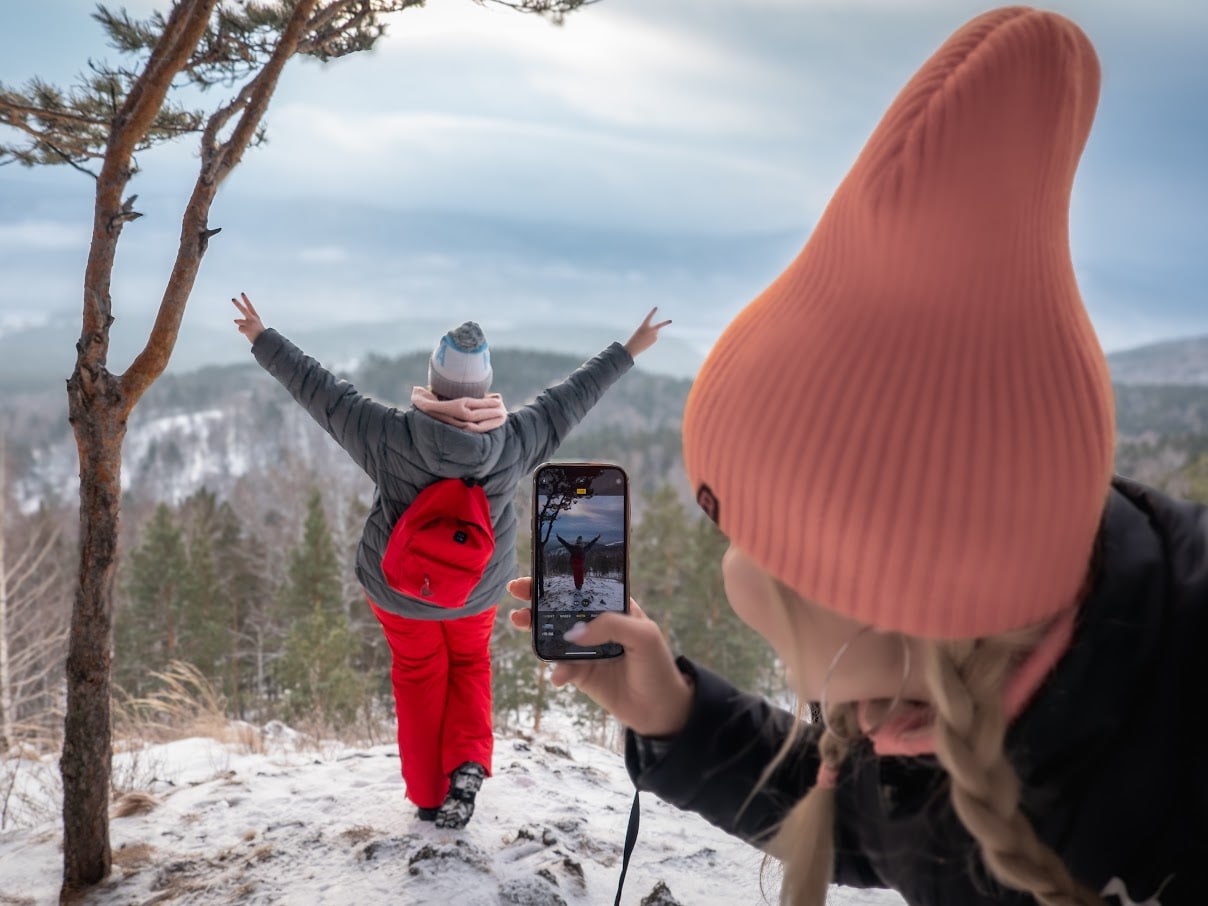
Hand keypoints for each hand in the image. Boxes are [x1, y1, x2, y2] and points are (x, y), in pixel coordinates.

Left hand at [232, 292, 265, 343]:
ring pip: (238, 321)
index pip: (249, 306)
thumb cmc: (258, 332)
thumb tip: (235, 320)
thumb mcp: (254, 324)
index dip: (245, 300)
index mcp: (255, 316)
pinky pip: (240, 329)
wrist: (265, 340)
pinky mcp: (247, 329)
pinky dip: (242, 331)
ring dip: (240, 324)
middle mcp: (252, 318)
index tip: (242, 293)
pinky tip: (248, 333)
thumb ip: (244, 320)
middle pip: (243, 310)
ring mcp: (250, 324)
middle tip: (233, 299)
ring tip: (247, 329)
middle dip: (238, 304)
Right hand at [506, 577, 692, 737]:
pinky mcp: (580, 673)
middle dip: (537, 597)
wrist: (660, 710)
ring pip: (554, 634)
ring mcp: (586, 649)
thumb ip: (611, 625)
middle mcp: (597, 625)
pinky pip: (560, 667)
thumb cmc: (657, 665)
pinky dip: (556, 670)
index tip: (538, 571)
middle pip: (562, 607)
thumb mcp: (643, 635)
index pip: (584, 587)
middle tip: (515, 589)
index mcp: (614, 608)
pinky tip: (560, 677)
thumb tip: (573, 632)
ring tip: (517, 620)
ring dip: (534, 627)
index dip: (561, 578)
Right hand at [623, 307, 671, 358]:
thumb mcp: (640, 331)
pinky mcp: (655, 340)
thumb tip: (656, 332)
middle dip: (665, 323)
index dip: (652, 312)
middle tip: (670, 321)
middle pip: (659, 326)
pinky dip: (651, 338)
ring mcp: (653, 335)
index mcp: (644, 326)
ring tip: (644, 338)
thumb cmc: (635, 338)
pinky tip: (646, 341)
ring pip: (654, 332)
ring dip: (651, 334)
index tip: (656, 308)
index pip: (649, 317)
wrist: (634, 348)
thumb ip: (648, 329)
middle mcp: (650, 330)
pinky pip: (654, 337)